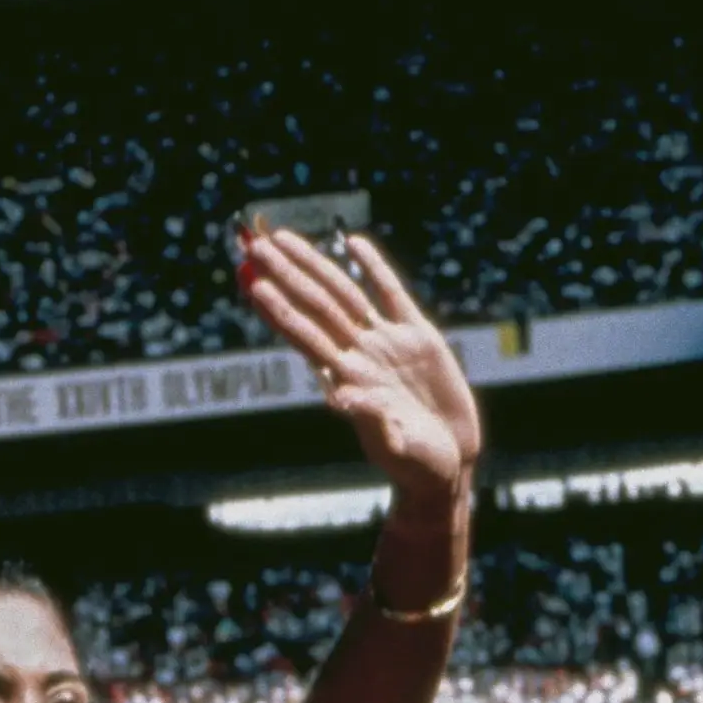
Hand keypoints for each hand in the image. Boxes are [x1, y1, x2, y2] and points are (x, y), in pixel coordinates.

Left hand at [241, 225, 479, 519]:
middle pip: (316, 305)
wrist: (449, 461)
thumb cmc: (417, 464)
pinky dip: (373, 267)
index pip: (305, 336)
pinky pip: (391, 293)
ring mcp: (385, 343)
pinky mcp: (417, 336)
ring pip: (343, 293)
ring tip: (283, 238)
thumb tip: (342, 397)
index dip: (279, 309)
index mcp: (347, 379)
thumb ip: (371, 420)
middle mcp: (359, 355)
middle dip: (286, 275)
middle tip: (255, 245)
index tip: (253, 283)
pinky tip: (352, 244)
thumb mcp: (395, 445)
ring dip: (314, 265)